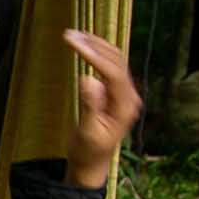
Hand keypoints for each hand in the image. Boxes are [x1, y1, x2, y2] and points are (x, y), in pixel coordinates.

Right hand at [62, 28, 141, 188]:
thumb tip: (88, 79)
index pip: (113, 73)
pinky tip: (84, 46)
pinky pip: (110, 66)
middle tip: (69, 35)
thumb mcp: (87, 132)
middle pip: (116, 61)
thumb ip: (90, 106)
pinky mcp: (116, 92)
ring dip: (96, 45)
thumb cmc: (88, 151)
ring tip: (74, 35)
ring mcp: (124, 93)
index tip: (76, 45)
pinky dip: (97, 53)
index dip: (95, 57)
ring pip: (115, 60)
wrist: (93, 163)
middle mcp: (129, 96)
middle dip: (93, 46)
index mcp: (126, 106)